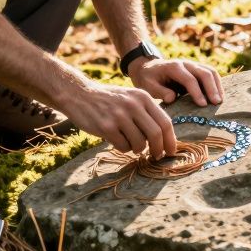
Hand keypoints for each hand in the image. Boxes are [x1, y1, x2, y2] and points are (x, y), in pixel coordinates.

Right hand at [60, 82, 177, 158]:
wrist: (79, 94)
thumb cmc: (109, 100)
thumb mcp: (131, 98)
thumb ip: (147, 113)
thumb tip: (165, 138)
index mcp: (143, 97)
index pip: (165, 122)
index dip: (170, 140)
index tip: (171, 152)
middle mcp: (133, 105)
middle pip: (156, 134)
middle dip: (158, 149)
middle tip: (156, 156)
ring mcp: (119, 115)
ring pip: (140, 143)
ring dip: (137, 149)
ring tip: (129, 142)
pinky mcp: (107, 127)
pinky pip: (123, 147)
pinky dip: (123, 148)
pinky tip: (115, 139)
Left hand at [130, 57, 223, 107]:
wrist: (148, 67)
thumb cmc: (148, 79)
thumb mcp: (148, 85)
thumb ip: (159, 91)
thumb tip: (172, 98)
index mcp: (173, 67)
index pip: (189, 79)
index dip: (197, 92)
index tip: (203, 105)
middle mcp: (185, 63)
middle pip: (204, 73)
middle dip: (211, 88)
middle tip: (216, 103)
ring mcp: (192, 65)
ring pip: (210, 71)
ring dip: (217, 85)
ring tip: (220, 101)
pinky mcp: (196, 69)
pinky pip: (210, 73)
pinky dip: (216, 84)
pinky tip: (218, 96)